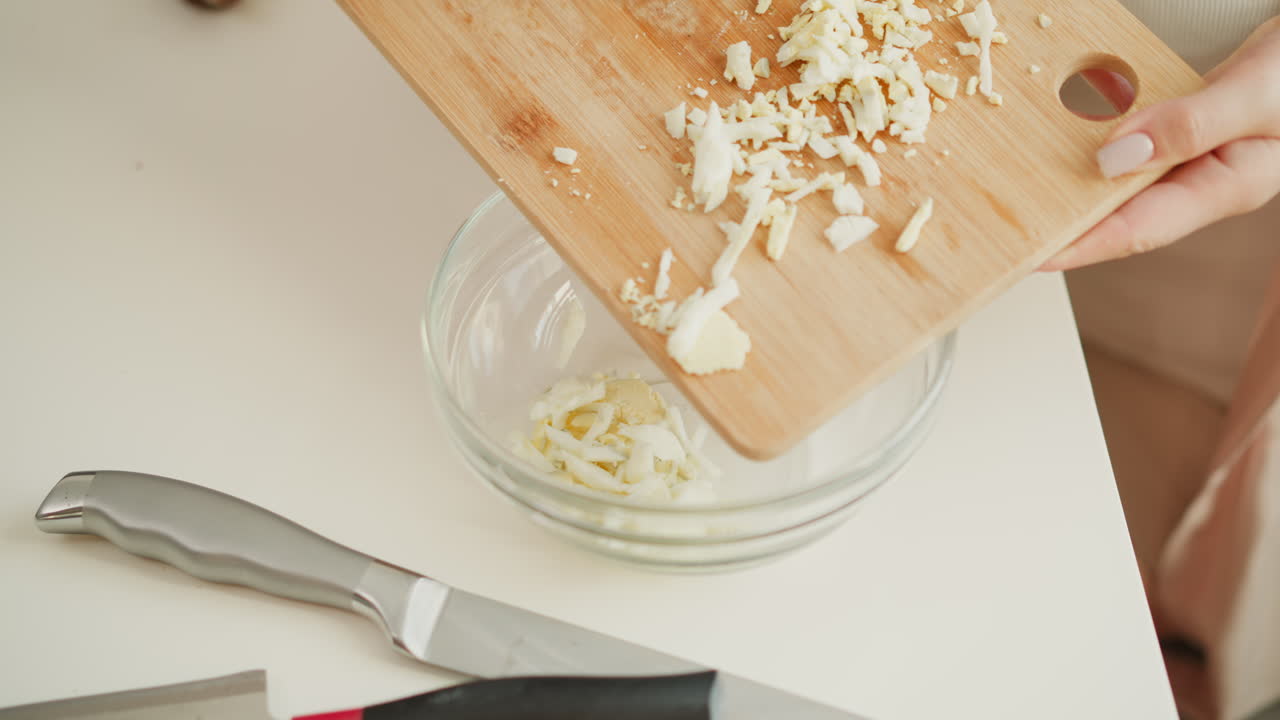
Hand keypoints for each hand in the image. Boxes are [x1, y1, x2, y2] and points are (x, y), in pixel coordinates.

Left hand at [1041, 17, 1279, 271]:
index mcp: (1224, 188)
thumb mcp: (1257, 95)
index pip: (1137, 231)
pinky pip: (1128, 143)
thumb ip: (1193, 125)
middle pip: (1118, 214)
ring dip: (1071, 184)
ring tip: (1017, 194)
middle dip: (1063, 225)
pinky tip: (1057, 140)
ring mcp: (1190, 156)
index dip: (1081, 247)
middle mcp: (1200, 180)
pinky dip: (1093, 142)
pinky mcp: (1179, 132)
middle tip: (1006, 231)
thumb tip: (1117, 157)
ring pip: (1118, 179)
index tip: (1031, 254)